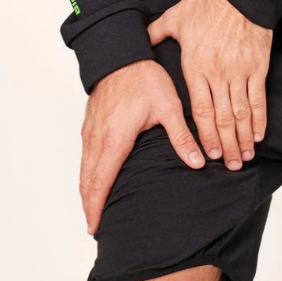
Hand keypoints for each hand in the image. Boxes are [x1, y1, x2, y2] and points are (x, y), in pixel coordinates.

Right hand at [79, 58, 205, 234]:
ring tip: (93, 209)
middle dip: (89, 206)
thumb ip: (181, 136)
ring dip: (86, 191)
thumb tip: (197, 162)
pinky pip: (85, 155)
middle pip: (88, 181)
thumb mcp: (168, 106)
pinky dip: (87, 173)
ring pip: (84, 168)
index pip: (101, 182)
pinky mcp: (90, 123)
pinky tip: (94, 179)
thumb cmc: (143, 77)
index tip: (96, 226)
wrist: (121, 53)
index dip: (97, 207)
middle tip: (94, 227)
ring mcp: (91, 130)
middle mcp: (97, 137)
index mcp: (115, 138)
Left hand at [147, 0, 272, 171]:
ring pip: (241, 114)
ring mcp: (239, 71)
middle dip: (225, 146)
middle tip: (229, 166)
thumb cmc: (208, 3)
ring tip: (244, 157)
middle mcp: (217, 73)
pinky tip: (259, 134)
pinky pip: (258, 98)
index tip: (207, 155)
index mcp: (195, 65)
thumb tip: (140, 39)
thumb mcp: (176, 17)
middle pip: (221, 119)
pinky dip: (260, 118)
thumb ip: (157, 32)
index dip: (205, 135)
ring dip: (243, 139)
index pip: (199, 110)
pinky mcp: (258, 66)